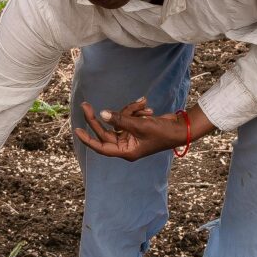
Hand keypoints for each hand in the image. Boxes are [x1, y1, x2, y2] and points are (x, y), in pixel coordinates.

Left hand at [73, 97, 205, 162]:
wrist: (180, 127)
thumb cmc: (162, 132)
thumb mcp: (140, 125)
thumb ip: (121, 120)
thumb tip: (103, 114)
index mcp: (126, 151)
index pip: (101, 146)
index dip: (88, 139)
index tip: (76, 130)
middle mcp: (126, 144)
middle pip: (106, 130)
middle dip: (102, 117)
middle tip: (85, 105)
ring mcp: (130, 135)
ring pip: (119, 119)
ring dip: (129, 110)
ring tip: (143, 105)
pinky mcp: (135, 126)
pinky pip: (128, 115)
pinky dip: (136, 109)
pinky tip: (147, 106)